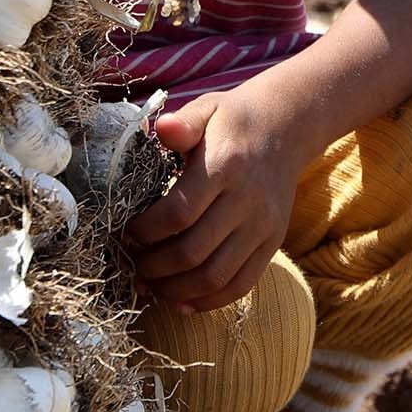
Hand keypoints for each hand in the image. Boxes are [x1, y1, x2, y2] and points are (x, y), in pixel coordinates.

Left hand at [126, 95, 301, 314]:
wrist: (286, 129)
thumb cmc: (233, 121)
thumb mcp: (207, 109)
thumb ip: (183, 123)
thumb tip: (162, 129)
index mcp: (225, 166)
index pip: (179, 213)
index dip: (146, 231)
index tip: (126, 232)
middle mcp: (247, 201)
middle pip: (193, 251)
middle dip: (153, 266)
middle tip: (131, 263)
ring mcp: (262, 227)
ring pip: (214, 276)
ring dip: (175, 289)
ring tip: (150, 284)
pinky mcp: (272, 244)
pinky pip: (241, 285)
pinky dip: (209, 301)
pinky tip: (182, 301)